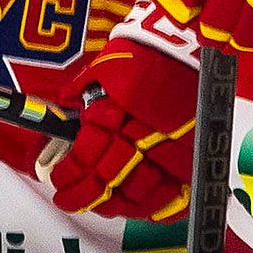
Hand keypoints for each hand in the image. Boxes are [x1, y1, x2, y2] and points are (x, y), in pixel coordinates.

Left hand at [39, 7, 201, 219]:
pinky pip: (174, 195)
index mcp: (116, 115)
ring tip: (102, 205)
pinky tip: (140, 209)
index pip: (86, 158)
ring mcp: (170, 150)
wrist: (186, 42)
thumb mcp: (102, 69)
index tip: (59, 181)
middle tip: (70, 200)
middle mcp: (142, 136)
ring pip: (139, 193)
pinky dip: (157, 207)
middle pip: (109, 180)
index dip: (69, 176)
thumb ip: (82, 95)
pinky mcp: (192, 157)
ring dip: (116, 205)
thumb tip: (65, 111)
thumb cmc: (141, 52)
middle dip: (85, 195)